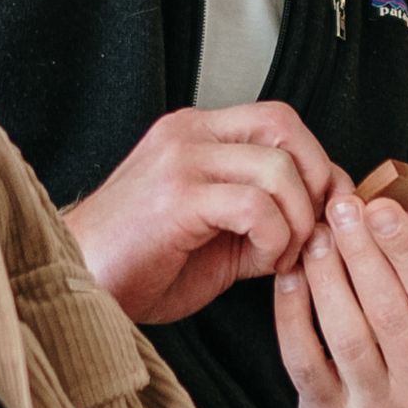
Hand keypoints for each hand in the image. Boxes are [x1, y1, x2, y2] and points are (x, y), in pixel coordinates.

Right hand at [64, 102, 345, 325]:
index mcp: (195, 134)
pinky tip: (261, 263)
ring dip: (297, 220)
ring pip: (277, 167)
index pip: (277, 120)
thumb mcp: (216, 231)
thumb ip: (263, 213)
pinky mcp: (177, 198)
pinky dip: (275, 239)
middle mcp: (187, 135)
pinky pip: (256, 206)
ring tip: (282, 255)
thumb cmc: (140, 265)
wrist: (78, 287)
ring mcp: (180, 162)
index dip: (316, 161)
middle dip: (316, 179)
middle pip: (283, 125)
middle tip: (314, 229)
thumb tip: (322, 215)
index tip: (328, 207)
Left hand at [275, 191, 407, 407]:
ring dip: (326, 274)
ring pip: (347, 330)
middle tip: (339, 206)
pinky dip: (293, 313)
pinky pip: (306, 358)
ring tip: (314, 235)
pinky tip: (289, 277)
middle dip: (360, 249)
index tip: (378, 204)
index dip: (403, 244)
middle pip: (388, 306)